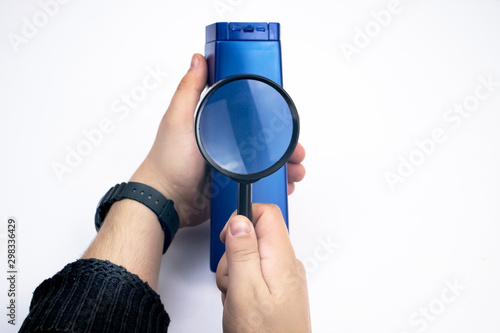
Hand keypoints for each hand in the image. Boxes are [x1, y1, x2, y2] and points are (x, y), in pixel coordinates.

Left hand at [131, 54, 305, 227]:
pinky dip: (273, 184)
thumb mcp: (178, 119)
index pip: (249, 117)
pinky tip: (283, 185)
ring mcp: (230, 167)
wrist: (167, 201)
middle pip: (263, 142)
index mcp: (215, 127)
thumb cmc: (168, 162)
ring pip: (265, 164)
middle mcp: (225, 145)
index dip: (269, 118)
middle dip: (284, 147)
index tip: (286, 120)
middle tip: (296, 152)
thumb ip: (189, 90)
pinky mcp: (232, 186)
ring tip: (295, 171)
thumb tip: (198, 60)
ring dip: (284, 166)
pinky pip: (258, 184)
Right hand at [216, 204, 310, 332]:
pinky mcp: (277, 291)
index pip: (267, 213)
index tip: (228, 238)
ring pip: (251, 257)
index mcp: (281, 257)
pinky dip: (242, 286)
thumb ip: (242, 252)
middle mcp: (286, 264)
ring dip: (235, 274)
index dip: (243, 218)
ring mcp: (282, 278)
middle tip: (232, 279)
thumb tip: (240, 220)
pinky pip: (254, 275)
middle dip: (234, 254)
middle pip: (255, 236)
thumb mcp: (245, 290)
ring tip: (236, 298)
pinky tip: (241, 304)